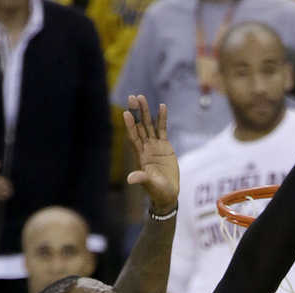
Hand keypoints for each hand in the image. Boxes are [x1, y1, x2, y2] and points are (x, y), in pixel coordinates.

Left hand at [123, 97, 178, 213]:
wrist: (168, 193)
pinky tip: (162, 106)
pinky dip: (162, 118)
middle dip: (136, 113)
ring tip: (142, 97)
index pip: (133, 137)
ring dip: (146, 112)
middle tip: (133, 97)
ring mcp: (155, 146)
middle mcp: (145, 148)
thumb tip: (130, 179)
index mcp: (140, 156)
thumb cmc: (158, 191)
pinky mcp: (165, 146)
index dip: (130, 126)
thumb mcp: (150, 185)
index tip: (126, 113)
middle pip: (140, 127)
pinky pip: (163, 129)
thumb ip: (141, 179)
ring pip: (149, 125)